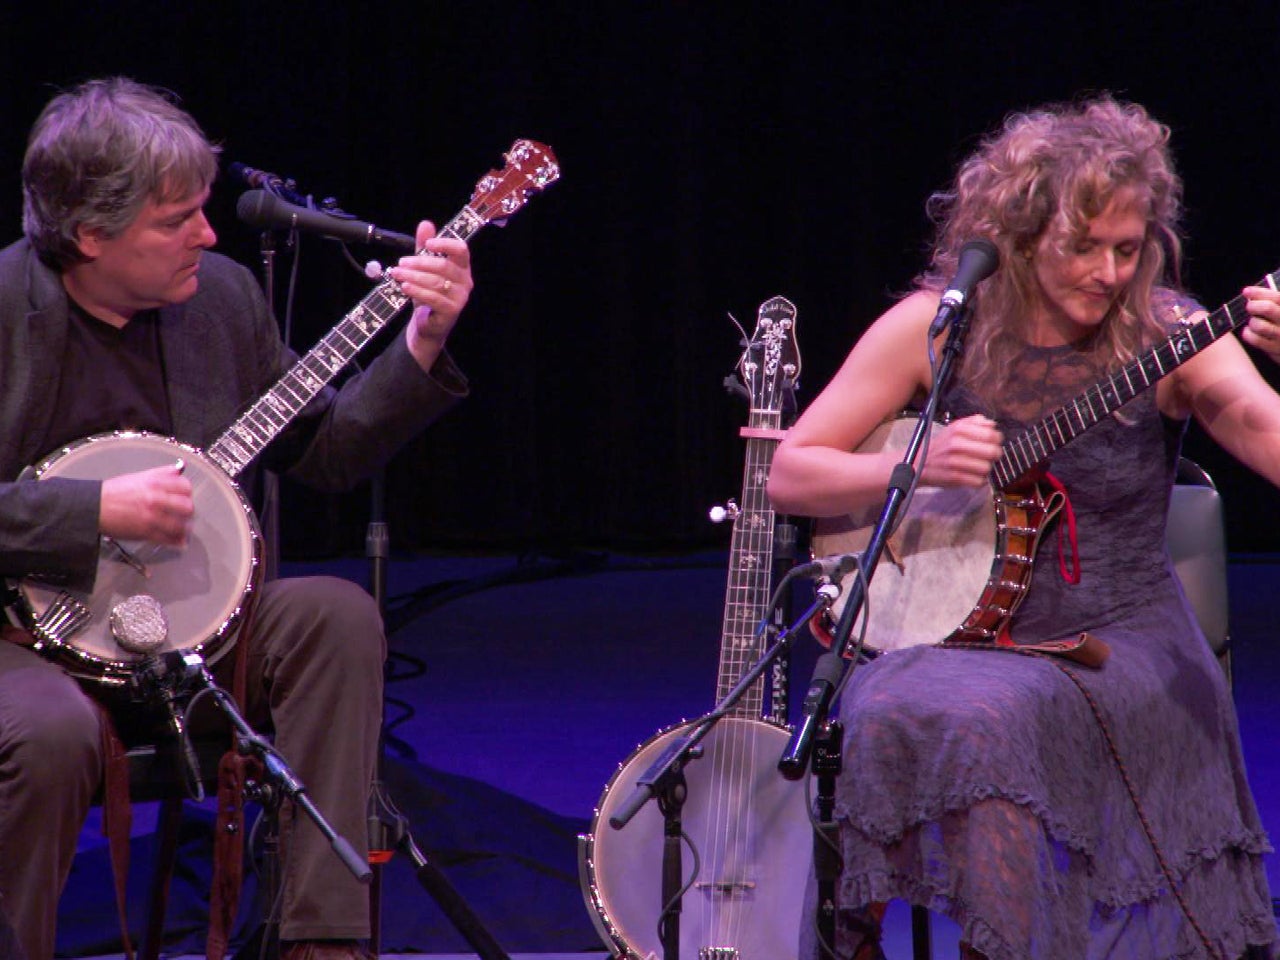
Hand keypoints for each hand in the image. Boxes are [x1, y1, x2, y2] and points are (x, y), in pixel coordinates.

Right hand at [99, 463, 193, 545]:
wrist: (93, 507)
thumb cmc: (114, 491)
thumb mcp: (138, 477)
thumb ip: (161, 473)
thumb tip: (178, 471)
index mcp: (155, 483)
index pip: (185, 487)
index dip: (187, 492)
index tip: (185, 496)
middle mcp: (156, 499)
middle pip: (187, 507)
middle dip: (188, 511)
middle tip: (184, 513)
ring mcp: (152, 518)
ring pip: (181, 525)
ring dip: (185, 527)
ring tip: (183, 528)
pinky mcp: (146, 533)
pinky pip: (169, 539)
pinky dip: (177, 541)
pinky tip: (180, 541)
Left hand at [387, 220, 473, 369]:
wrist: (428, 324)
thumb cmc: (429, 294)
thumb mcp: (424, 268)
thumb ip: (424, 248)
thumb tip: (425, 224)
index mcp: (462, 267)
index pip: (461, 250)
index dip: (445, 244)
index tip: (427, 243)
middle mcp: (465, 281)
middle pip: (443, 266)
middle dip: (419, 263)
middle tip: (401, 262)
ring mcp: (460, 297)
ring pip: (436, 282)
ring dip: (414, 276)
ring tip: (397, 274)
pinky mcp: (452, 310)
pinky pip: (433, 298)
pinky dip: (417, 291)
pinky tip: (405, 287)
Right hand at [920, 414, 1003, 486]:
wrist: (918, 463)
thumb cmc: (940, 446)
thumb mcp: (954, 428)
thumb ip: (974, 422)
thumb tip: (992, 424)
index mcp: (959, 429)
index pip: (992, 434)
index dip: (996, 440)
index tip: (992, 443)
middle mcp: (956, 443)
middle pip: (993, 451)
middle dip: (994, 456)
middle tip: (987, 457)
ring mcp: (955, 461)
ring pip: (987, 468)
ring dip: (985, 469)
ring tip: (977, 467)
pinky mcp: (954, 477)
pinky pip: (979, 481)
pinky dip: (978, 481)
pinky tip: (972, 476)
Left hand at [1239, 284, 1279, 362]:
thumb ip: (1274, 303)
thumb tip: (1252, 294)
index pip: (1277, 298)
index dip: (1259, 293)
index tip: (1247, 291)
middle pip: (1268, 309)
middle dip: (1253, 305)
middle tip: (1250, 307)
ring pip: (1259, 325)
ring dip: (1252, 321)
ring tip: (1254, 321)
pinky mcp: (1275, 349)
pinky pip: (1255, 339)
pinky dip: (1248, 333)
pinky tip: (1250, 331)